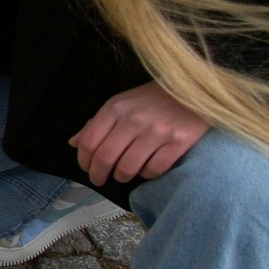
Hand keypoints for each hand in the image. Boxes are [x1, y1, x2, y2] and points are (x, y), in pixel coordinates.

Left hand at [69, 80, 210, 185]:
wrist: (195, 89)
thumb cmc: (154, 98)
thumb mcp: (121, 103)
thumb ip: (97, 123)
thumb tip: (73, 143)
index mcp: (115, 107)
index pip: (89, 142)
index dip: (84, 161)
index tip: (87, 169)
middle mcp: (134, 119)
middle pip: (105, 158)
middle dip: (98, 174)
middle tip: (99, 180)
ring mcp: (157, 131)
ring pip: (128, 168)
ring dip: (121, 177)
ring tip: (122, 175)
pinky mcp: (179, 142)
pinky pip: (154, 170)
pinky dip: (146, 175)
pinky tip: (145, 169)